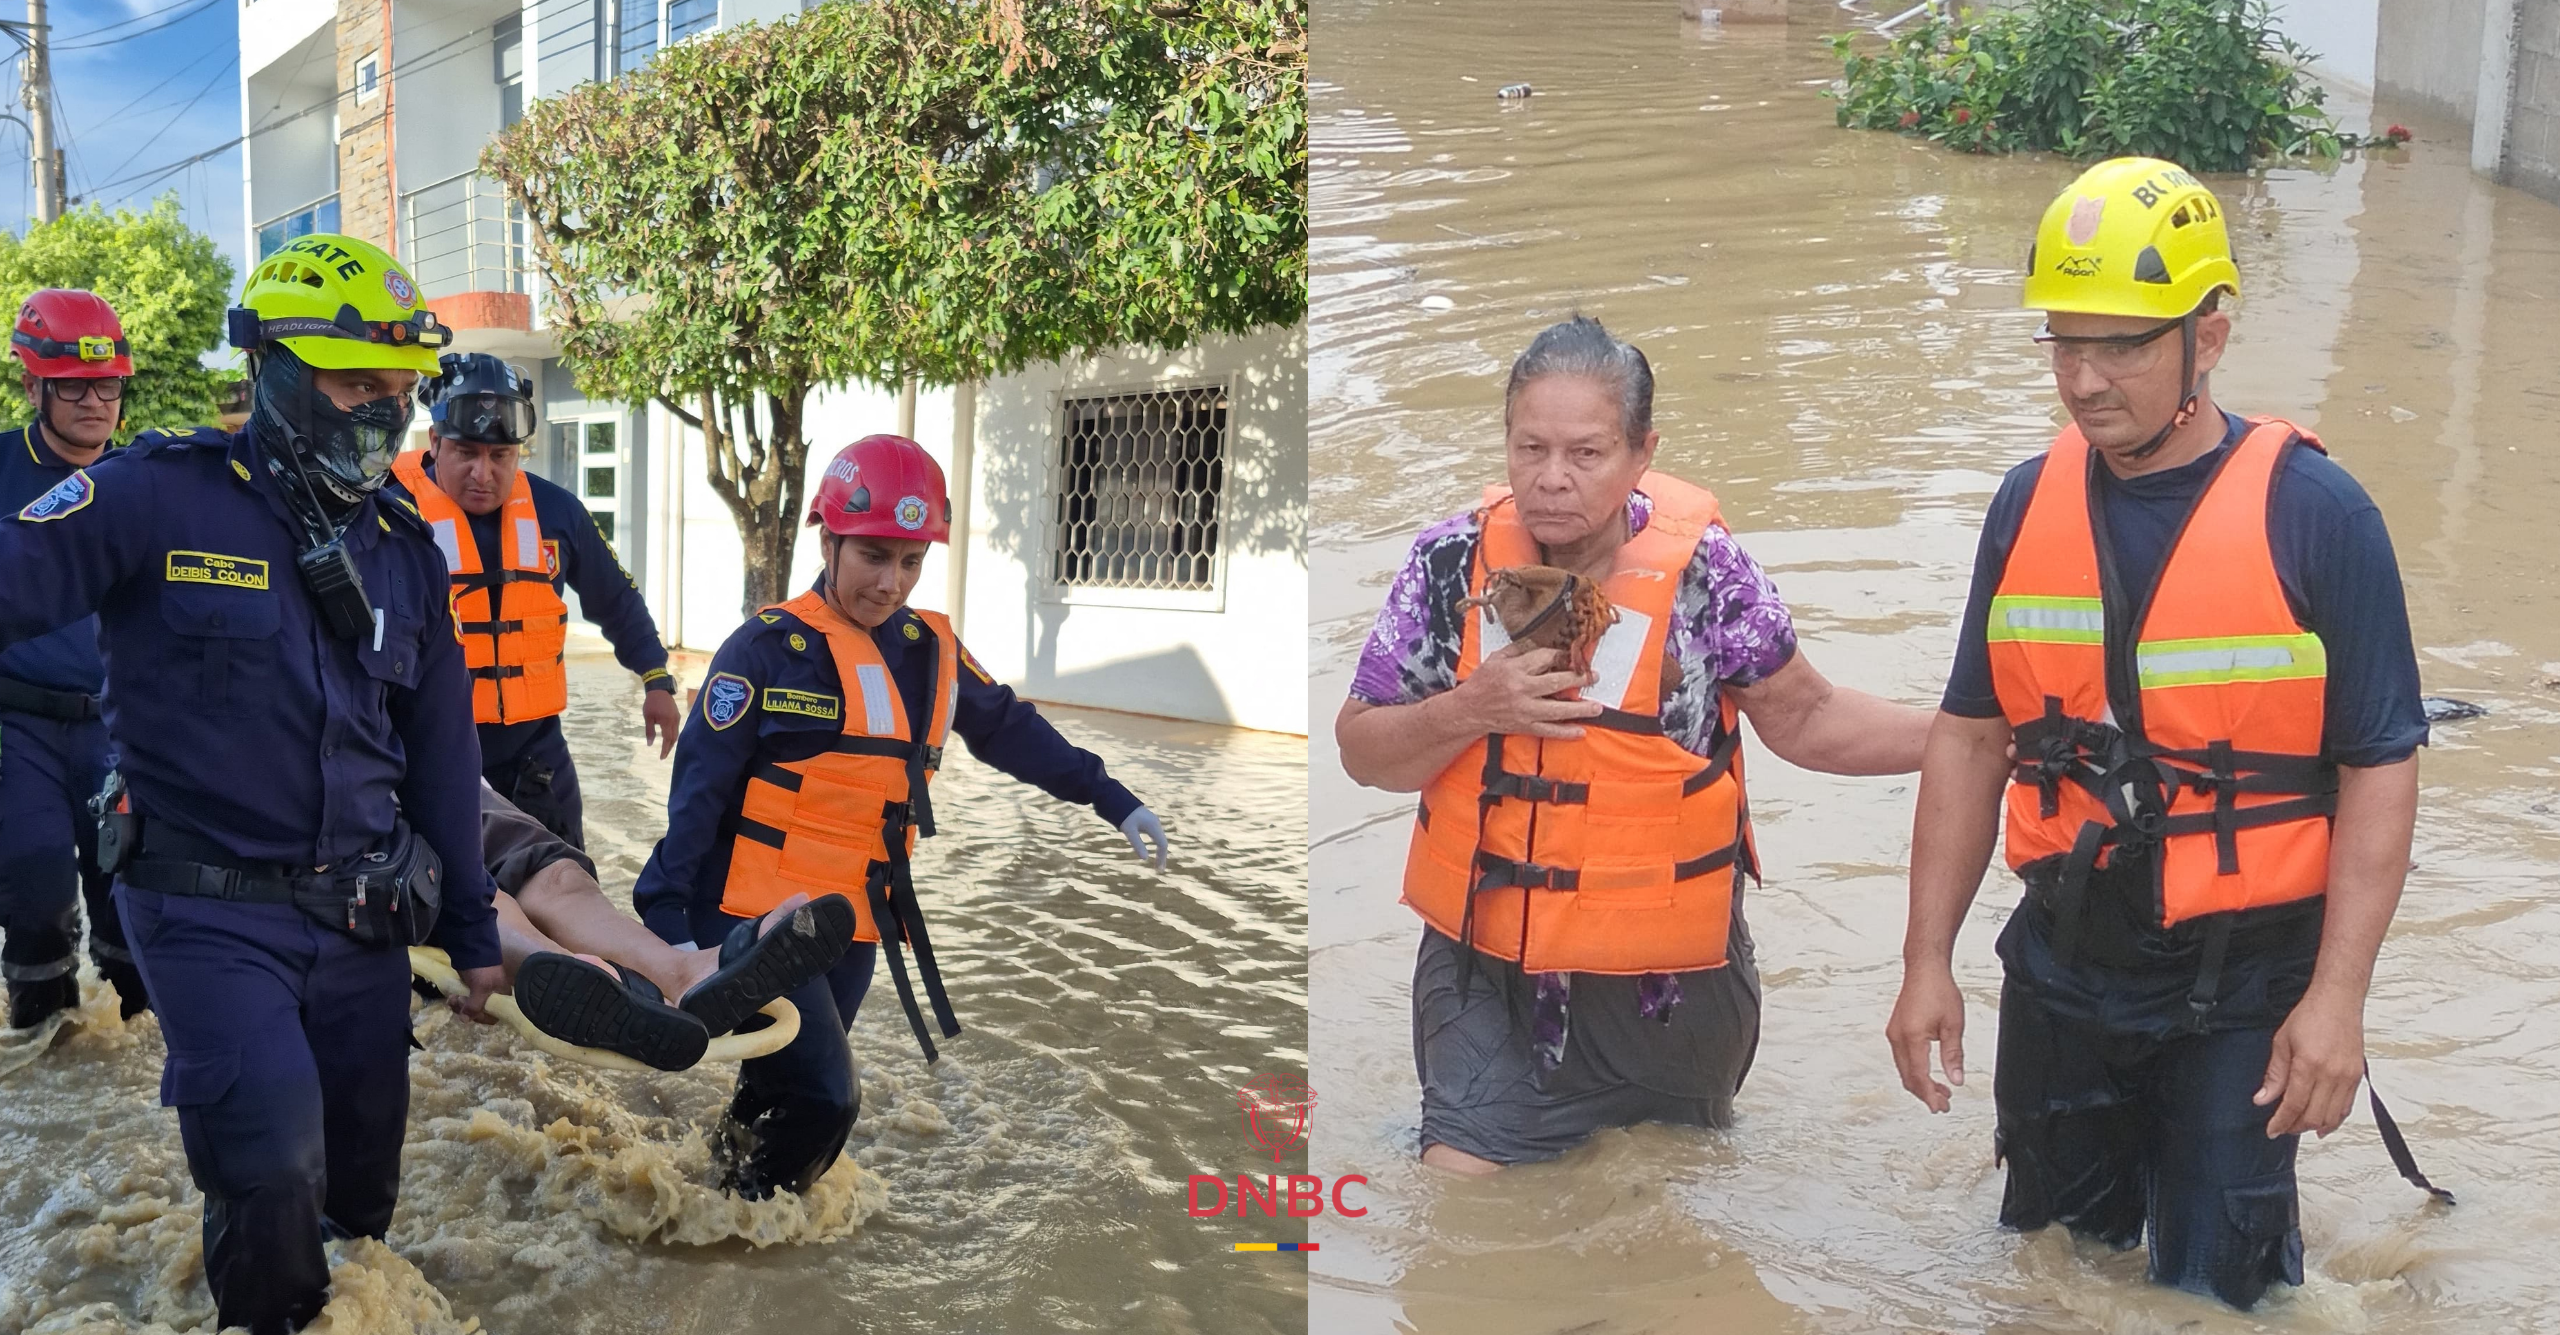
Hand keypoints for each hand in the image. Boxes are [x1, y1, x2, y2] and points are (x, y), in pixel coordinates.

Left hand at [450, 965, 505, 1024]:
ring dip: (459, 1006)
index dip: (480, 1017)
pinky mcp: (470, 989)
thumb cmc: (482, 970)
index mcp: (501, 998)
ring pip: (469, 1008)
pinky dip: (457, 1001)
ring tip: (452, 998)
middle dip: (466, 1010)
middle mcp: (492, 998)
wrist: (472, 950)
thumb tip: (465, 1020)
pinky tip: (451, 997)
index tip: (470, 1011)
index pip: (492, 1017)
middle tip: (458, 1001)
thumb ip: (475, 1006)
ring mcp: (481, 993)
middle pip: (479, 1014)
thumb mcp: (481, 988)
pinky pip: (464, 1001)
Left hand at [643, 689, 681, 757]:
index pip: (667, 739)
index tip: (661, 757)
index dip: (665, 749)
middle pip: (673, 738)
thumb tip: (650, 744)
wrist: (659, 690)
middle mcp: (674, 721)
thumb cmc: (651, 703)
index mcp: (666, 722)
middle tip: (663, 755)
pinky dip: (673, 735)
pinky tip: (668, 737)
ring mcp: (677, 718)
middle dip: (669, 748)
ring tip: (666, 748)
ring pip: (676, 734)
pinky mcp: (677, 715)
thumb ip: (649, 731)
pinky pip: (676, 728)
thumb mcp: (648, 717)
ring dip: (671, 742)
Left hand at [1121, 806, 1168, 871]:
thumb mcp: (1129, 831)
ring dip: (1159, 851)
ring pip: (1160, 839)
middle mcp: (1155, 824)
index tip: (1158, 869)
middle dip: (1162, 856)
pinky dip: (1156, 845)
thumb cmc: (1123, 815)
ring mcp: (1152, 822)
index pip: (1162, 845)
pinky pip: (1155, 836)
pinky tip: (1152, 851)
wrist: (1118, 800)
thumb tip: (1145, 859)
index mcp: (1153, 826)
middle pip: (1163, 843)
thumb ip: (1137, 844)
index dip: (1161, 857)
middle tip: (1159, 870)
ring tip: (1157, 863)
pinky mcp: (1148, 822)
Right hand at [1454, 645, 1603, 738]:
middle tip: (1594, 677)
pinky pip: (1548, 731)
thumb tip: (1540, 643)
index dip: (1560, 655)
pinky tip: (1581, 731)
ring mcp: (1525, 710)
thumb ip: (1518, 650)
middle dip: (1578, 679)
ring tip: (1597, 706)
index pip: (1543, 658)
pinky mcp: (1525, 726)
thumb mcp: (1496, 659)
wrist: (1468, 710)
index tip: (1571, 656)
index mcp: (1514, 670)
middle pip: (1555, 683)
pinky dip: (1565, 733)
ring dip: (1579, 708)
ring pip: (1557, 710)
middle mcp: (1521, 690)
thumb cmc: (1481, 683)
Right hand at [1886, 963, 1966, 1111]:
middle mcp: (1897, 1037)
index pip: (1919, 1076)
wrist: (1925, 969)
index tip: (1939, 1107)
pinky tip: (1929, 1073)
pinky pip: (1902, 1058)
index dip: (1929, 1096)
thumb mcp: (1953, 1025)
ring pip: (1904, 1069)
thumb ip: (1953, 1055)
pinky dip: (1915, 1070)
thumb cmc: (1938, 990)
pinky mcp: (1895, 1030)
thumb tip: (1956, 1079)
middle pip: (1908, 1077)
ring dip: (1920, 1083)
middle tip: (1943, 1104)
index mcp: (1911, 1038)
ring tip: (1941, 1090)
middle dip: (1925, 1093)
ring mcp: (1894, 1033)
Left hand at [2256, 987, 2364, 1137]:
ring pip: (2332, 1116)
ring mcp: (2348, 1077)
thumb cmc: (2311, 1015)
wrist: (2338, 1000)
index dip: (2282, 1122)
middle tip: (2283, 1127)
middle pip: (2314, 1116)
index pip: (2294, 1105)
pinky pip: (2347, 1107)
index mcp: (2309, 1065)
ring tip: (2299, 1126)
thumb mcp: (2282, 1042)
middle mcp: (2332, 1074)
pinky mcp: (2358, 1076)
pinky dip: (2335, 1119)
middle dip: (2296, 1127)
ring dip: (2315, 1126)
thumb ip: (2274, 1074)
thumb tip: (2263, 1099)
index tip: (2272, 1130)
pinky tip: (2324, 1123)